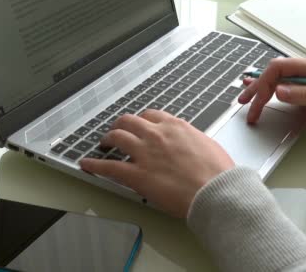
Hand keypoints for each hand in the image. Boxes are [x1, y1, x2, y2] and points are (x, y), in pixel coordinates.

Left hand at [80, 110, 234, 217]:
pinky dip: (94, 164)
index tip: (139, 124)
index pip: (151, 115)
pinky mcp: (137, 175)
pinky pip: (109, 167)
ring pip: (117, 137)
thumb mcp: (207, 145)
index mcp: (175, 127)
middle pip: (129, 121)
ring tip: (103, 143)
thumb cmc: (218, 173)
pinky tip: (86, 164)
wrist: (216, 190)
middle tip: (117, 131)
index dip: (141, 120)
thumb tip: (188, 145)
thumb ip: (191, 141)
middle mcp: (156, 135)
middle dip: (120, 124)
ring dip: (107, 138)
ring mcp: (144, 154)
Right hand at [238, 57, 305, 122]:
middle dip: (256, 88)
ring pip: (276, 79)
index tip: (257, 102)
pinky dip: (270, 89)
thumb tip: (277, 92)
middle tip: (242, 104)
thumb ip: (304, 94)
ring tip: (245, 99)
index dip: (263, 83)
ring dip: (260, 89)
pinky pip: (284, 84)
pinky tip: (262, 93)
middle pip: (273, 73)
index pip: (277, 68)